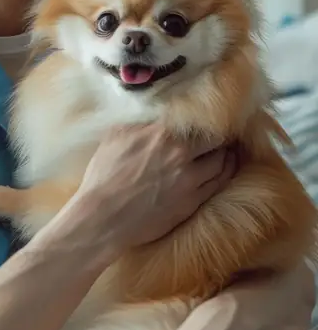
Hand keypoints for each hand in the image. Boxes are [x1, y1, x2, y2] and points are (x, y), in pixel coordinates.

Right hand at [72, 123, 236, 262]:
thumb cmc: (103, 174)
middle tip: (220, 136)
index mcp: (163, 133)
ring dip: (226, 155)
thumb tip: (153, 113)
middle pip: (216, 139)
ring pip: (222, 163)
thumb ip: (140, 121)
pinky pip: (218, 184)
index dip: (205, 119)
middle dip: (219, 137)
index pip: (197, 120)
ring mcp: (189, 180)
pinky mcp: (192, 203)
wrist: (102, 215)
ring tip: (226, 152)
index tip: (208, 119)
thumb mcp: (116, 135)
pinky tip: (225, 170)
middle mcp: (181, 154)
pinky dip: (225, 174)